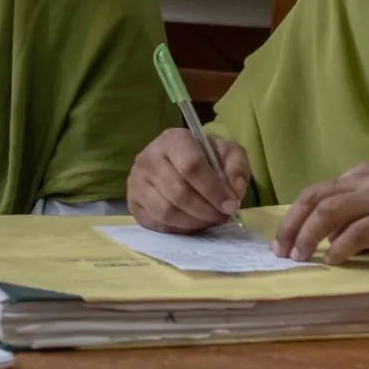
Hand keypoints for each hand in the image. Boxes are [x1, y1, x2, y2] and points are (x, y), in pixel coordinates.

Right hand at [129, 130, 252, 231]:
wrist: (176, 162)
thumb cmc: (205, 157)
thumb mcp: (227, 153)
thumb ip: (236, 167)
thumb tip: (234, 193)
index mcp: (173, 140)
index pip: (191, 166)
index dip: (213, 189)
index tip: (230, 205)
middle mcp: (148, 158)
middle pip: (178, 192)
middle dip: (206, 210)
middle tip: (222, 216)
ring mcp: (136, 181)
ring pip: (166, 211)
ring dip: (193, 222)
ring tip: (209, 220)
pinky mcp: (132, 202)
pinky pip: (156, 223)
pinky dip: (179, 229)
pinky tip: (193, 223)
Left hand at [273, 163, 368, 263]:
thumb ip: (353, 217)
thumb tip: (316, 238)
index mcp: (363, 174)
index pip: (314, 192)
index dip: (292, 218)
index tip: (280, 243)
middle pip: (315, 199)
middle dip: (292, 227)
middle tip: (282, 253)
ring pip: (332, 212)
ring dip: (310, 238)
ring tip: (300, 258)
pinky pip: (361, 231)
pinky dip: (342, 247)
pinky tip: (334, 261)